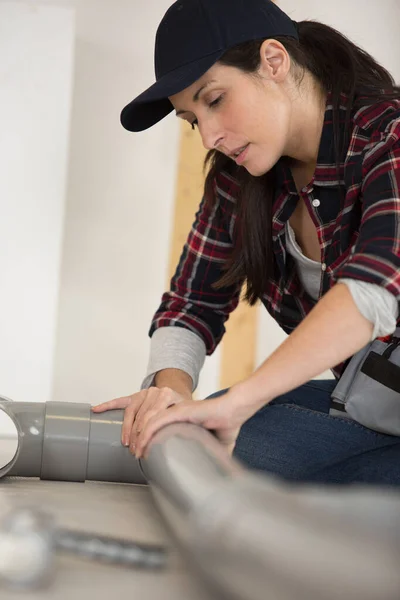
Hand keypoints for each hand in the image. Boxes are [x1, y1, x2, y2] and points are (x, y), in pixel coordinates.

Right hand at [91, 387, 187, 452]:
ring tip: (126, 442)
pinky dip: (108, 405)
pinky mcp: (134, 396)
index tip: (145, 449)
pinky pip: (119, 401)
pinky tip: (97, 409)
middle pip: (142, 417)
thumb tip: (174, 445)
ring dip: (126, 428)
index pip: (154, 417)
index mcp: (167, 395)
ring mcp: (143, 394)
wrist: (178, 393)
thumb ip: (179, 424)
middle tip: (135, 450)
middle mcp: (154, 392)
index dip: (148, 434)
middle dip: (138, 435)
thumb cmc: (180, 408)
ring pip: (130, 412)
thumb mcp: (184, 414)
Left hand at [134, 390, 252, 458]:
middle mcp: (174, 411)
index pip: (156, 426)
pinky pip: (157, 421)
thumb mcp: (217, 445)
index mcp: (180, 417)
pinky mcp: (179, 411)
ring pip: (149, 422)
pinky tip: (142, 445)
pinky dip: (147, 433)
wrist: (236, 411)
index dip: (147, 439)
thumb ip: (213, 457)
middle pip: (148, 423)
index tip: (143, 454)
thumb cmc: (228, 425)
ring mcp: (176, 410)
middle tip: (135, 455)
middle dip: (138, 439)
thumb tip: (219, 475)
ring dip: (140, 438)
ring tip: (136, 453)